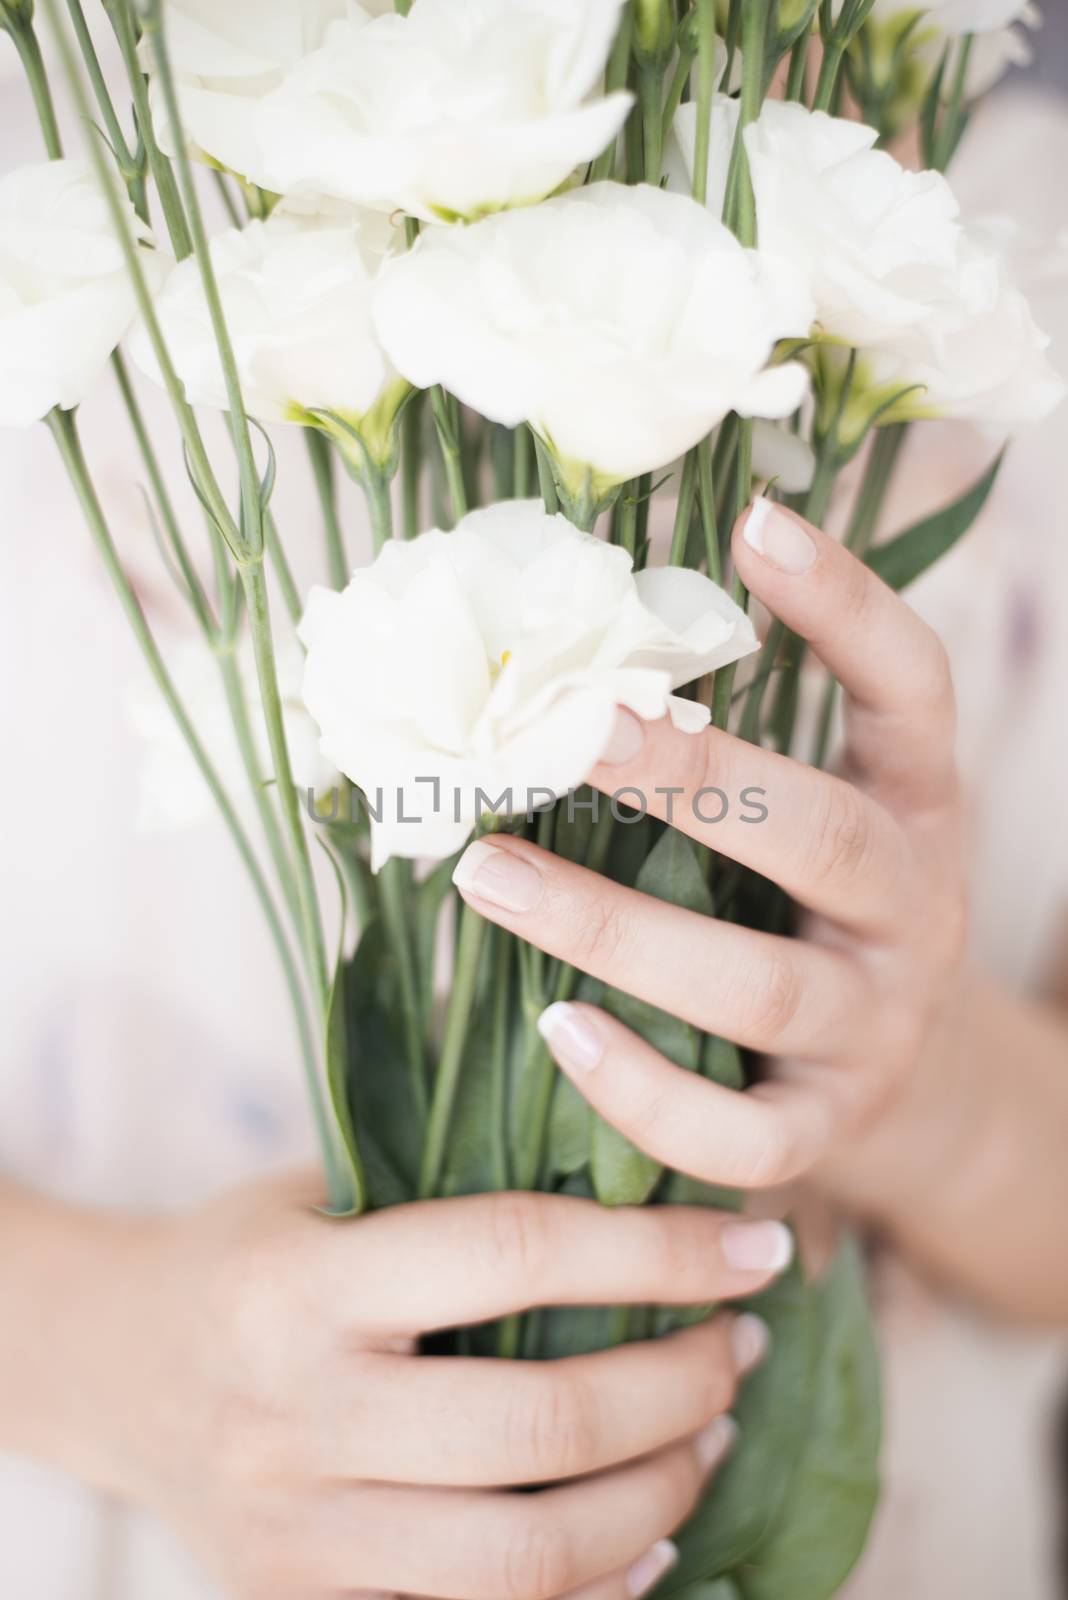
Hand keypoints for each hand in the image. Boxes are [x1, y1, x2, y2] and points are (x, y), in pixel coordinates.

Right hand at [80, 1172, 784, 1598]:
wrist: (111, 1368)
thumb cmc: (245, 1252)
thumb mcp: (325, 1184)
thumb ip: (456, 1171)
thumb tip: (631, 1130)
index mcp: (297, 1283)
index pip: (514, 1254)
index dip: (659, 1250)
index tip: (753, 1243)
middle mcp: (294, 1414)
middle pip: (542, 1422)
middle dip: (682, 1384)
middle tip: (744, 1343)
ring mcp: (297, 1534)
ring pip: (529, 1558)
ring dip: (660, 1497)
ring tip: (712, 1434)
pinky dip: (594, 1590)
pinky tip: (644, 1535)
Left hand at [452, 500, 967, 1191]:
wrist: (915, 1087)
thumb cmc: (821, 916)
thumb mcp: (820, 816)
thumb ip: (734, 753)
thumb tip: (569, 652)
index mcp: (915, 807)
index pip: (913, 688)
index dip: (847, 604)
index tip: (755, 521)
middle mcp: (913, 911)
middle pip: (823, 837)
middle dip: (695, 780)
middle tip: (568, 725)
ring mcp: (876, 1030)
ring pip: (763, 988)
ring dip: (616, 930)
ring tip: (487, 874)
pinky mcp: (827, 1133)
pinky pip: (745, 1136)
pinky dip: (648, 1093)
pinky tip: (558, 1032)